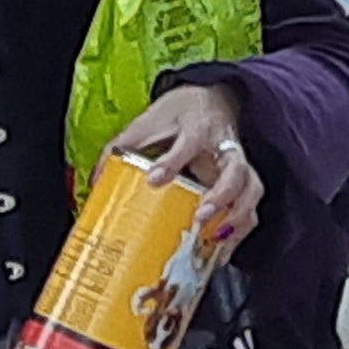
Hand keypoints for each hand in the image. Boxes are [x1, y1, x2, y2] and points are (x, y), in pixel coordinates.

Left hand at [108, 83, 262, 253]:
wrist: (213, 100)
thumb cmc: (180, 114)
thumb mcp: (149, 121)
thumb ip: (124, 147)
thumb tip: (98, 177)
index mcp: (197, 128)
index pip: (190, 142)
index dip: (173, 162)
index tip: (156, 179)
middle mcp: (223, 147)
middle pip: (235, 170)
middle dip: (221, 196)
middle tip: (200, 216)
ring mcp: (237, 165)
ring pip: (251, 190)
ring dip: (237, 216)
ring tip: (217, 238)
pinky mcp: (243, 181)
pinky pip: (251, 206)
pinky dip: (241, 229)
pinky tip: (223, 248)